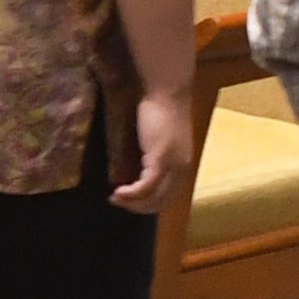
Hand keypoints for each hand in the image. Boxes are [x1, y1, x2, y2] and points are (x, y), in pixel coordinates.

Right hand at [110, 88, 196, 213]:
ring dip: (133, 203)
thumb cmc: (161, 110)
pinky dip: (131, 194)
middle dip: (139, 208)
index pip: (169, 197)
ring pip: (154, 198)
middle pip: (162, 202)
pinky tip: (118, 191)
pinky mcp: (161, 159)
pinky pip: (146, 187)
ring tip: (115, 198)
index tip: (130, 202)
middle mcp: (182, 169)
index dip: (148, 204)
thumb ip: (153, 156)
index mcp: (184, 165)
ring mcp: (173, 165)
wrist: (166, 91)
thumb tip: (136, 171)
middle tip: (118, 202)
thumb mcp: (159, 140)